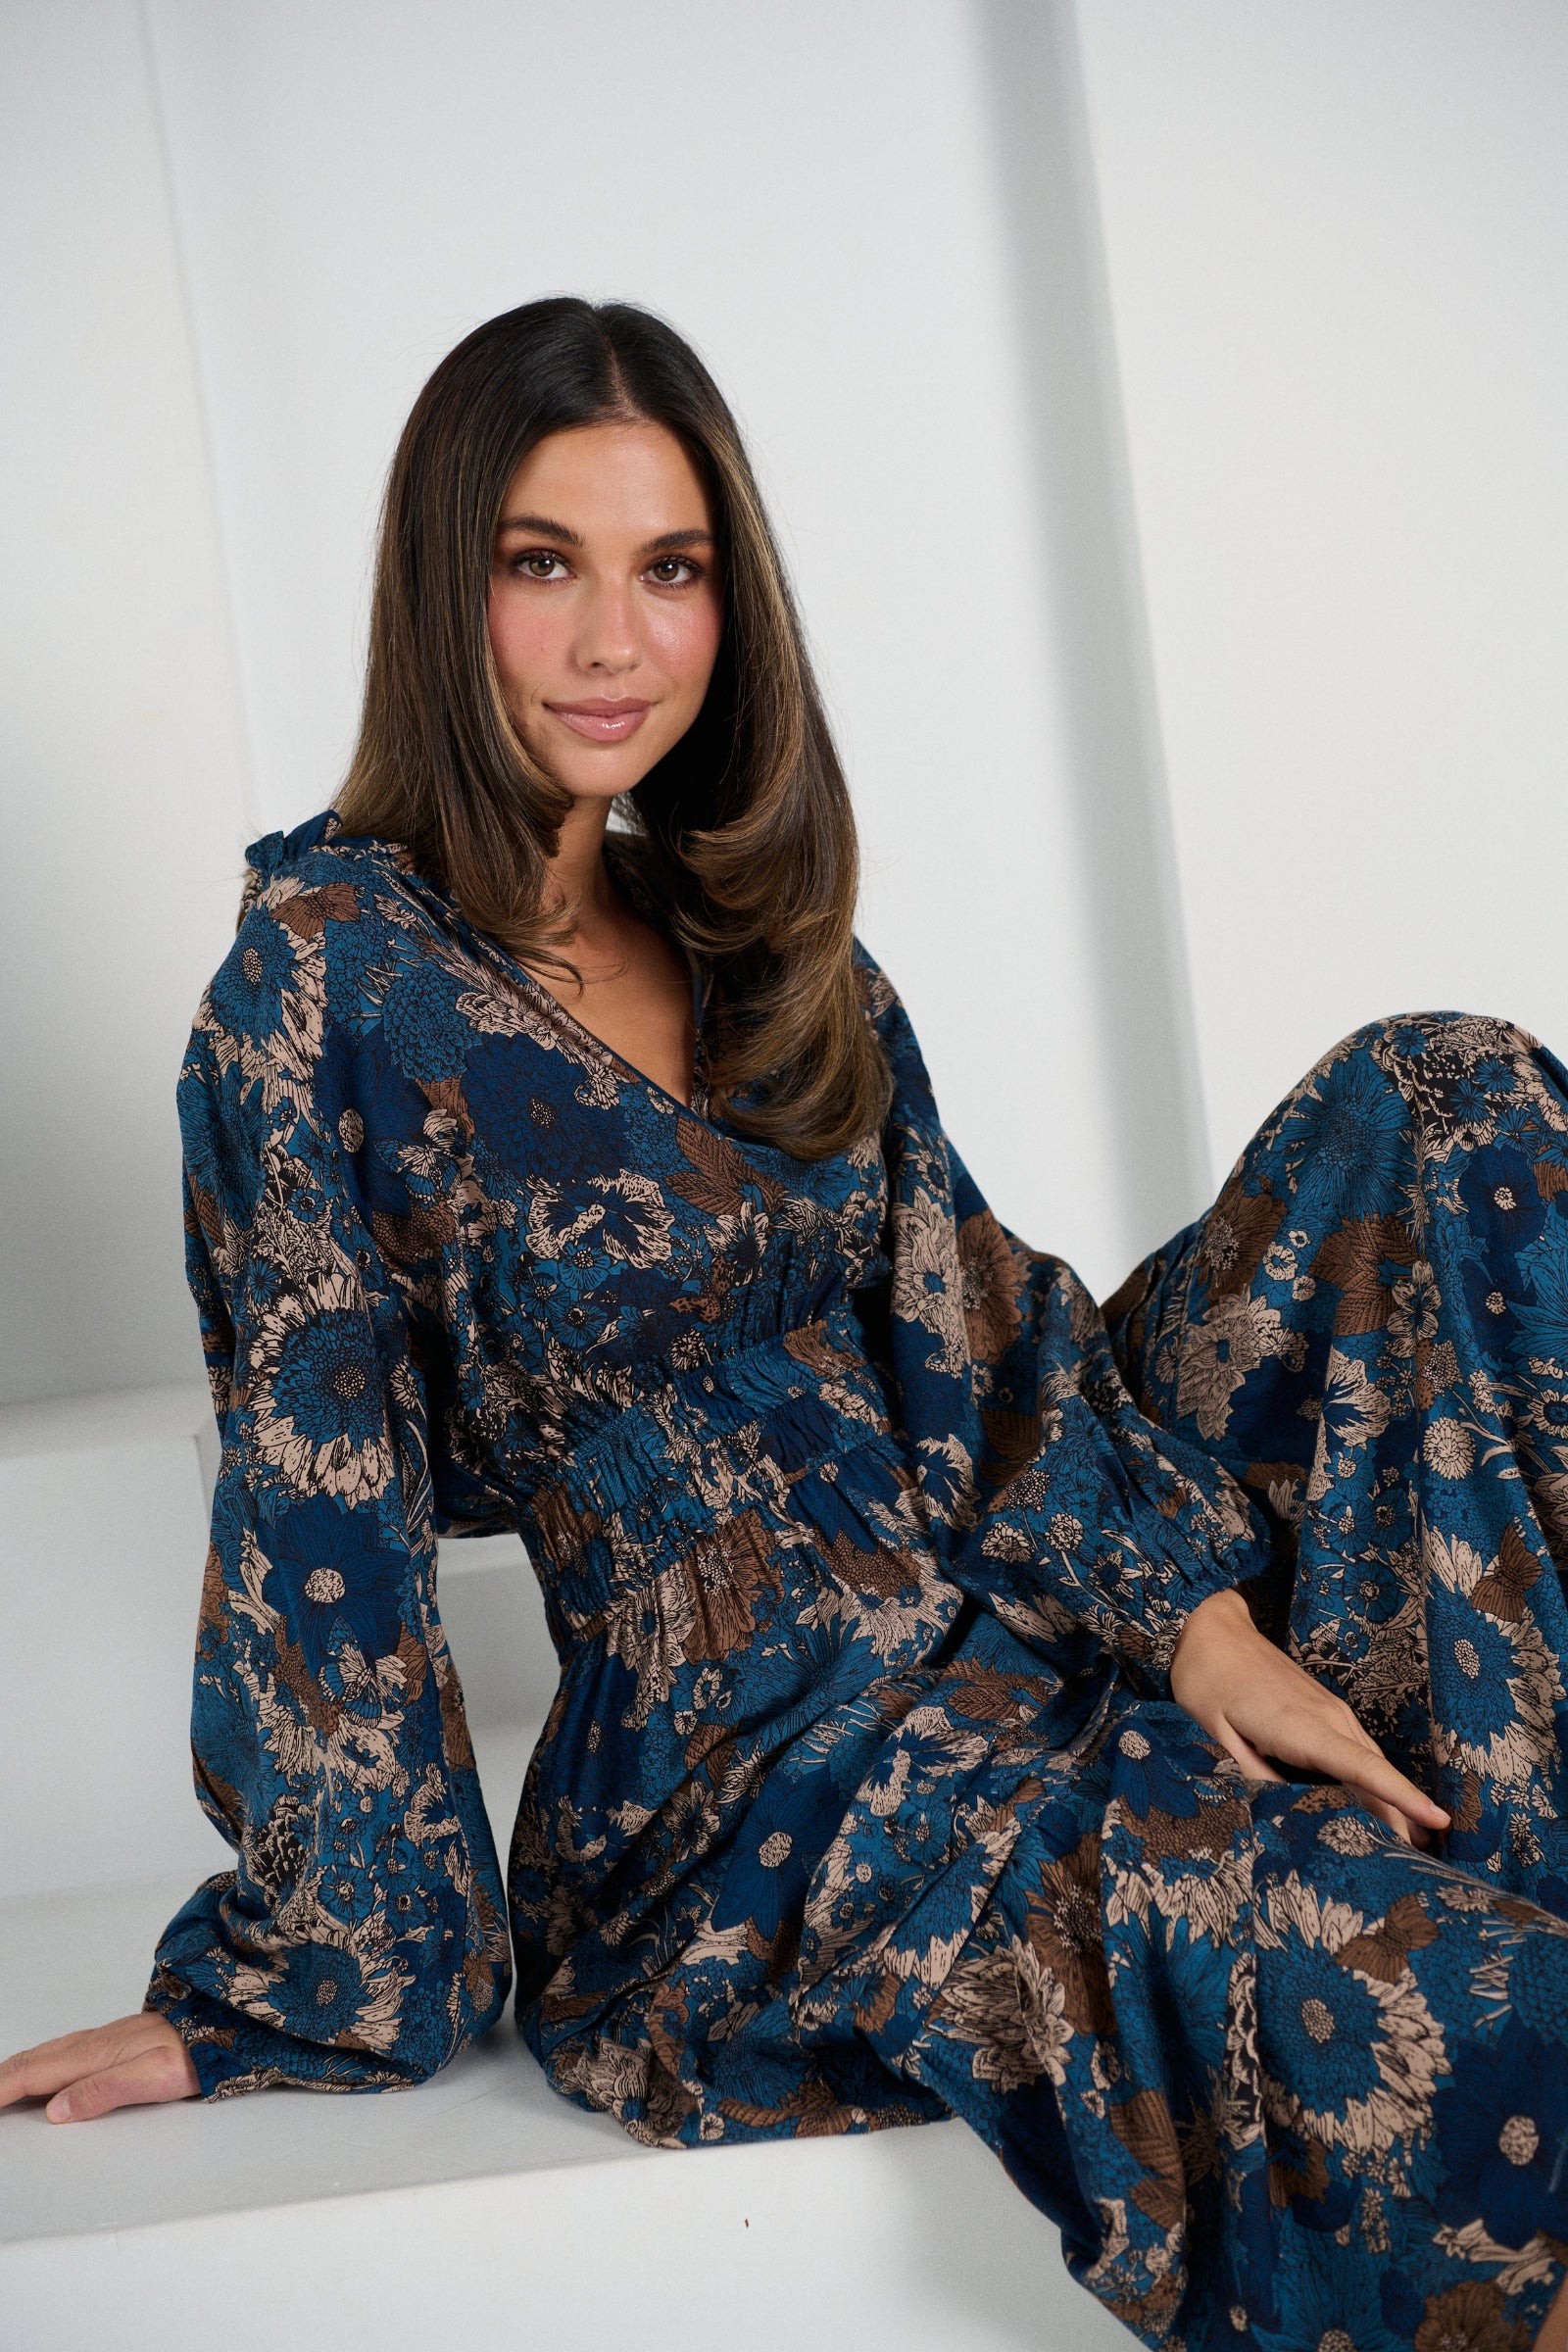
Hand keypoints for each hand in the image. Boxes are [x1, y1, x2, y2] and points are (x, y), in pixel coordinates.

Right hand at [0, 2010, 198, 2122]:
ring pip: (46, 2054)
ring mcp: (103, 2040)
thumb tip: (56, 2110)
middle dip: (1, 2078)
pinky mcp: (114, 2042)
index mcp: (96, 2054)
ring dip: (17, 2069)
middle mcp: (94, 2044)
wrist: (223, 2026)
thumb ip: (102, 2092)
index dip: (2, 2088)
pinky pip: (62, 2052)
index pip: (34, 2073)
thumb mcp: (150, 2078)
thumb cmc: (192, 2053)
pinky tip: (42, 2070)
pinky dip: (38, 2063)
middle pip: (33, 2061)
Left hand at [1170, 1587, 1449, 1845]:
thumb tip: (1281, 1810)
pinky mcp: (1325, 1710)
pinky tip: (1381, 1806)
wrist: (1214, 1630)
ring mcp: (1330, 1711)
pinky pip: (1358, 1751)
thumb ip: (1249, 1774)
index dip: (1401, 1796)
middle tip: (1417, 1869)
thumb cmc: (1208, 1681)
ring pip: (1371, 1763)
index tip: (1438, 1820)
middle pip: (1376, 1773)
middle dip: (1403, 1817)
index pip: (1362, 1768)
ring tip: (1411, 1848)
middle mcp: (1327, 1717)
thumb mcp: (1213, 1733)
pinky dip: (1375, 1781)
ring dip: (1393, 1802)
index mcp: (1300, 1726)